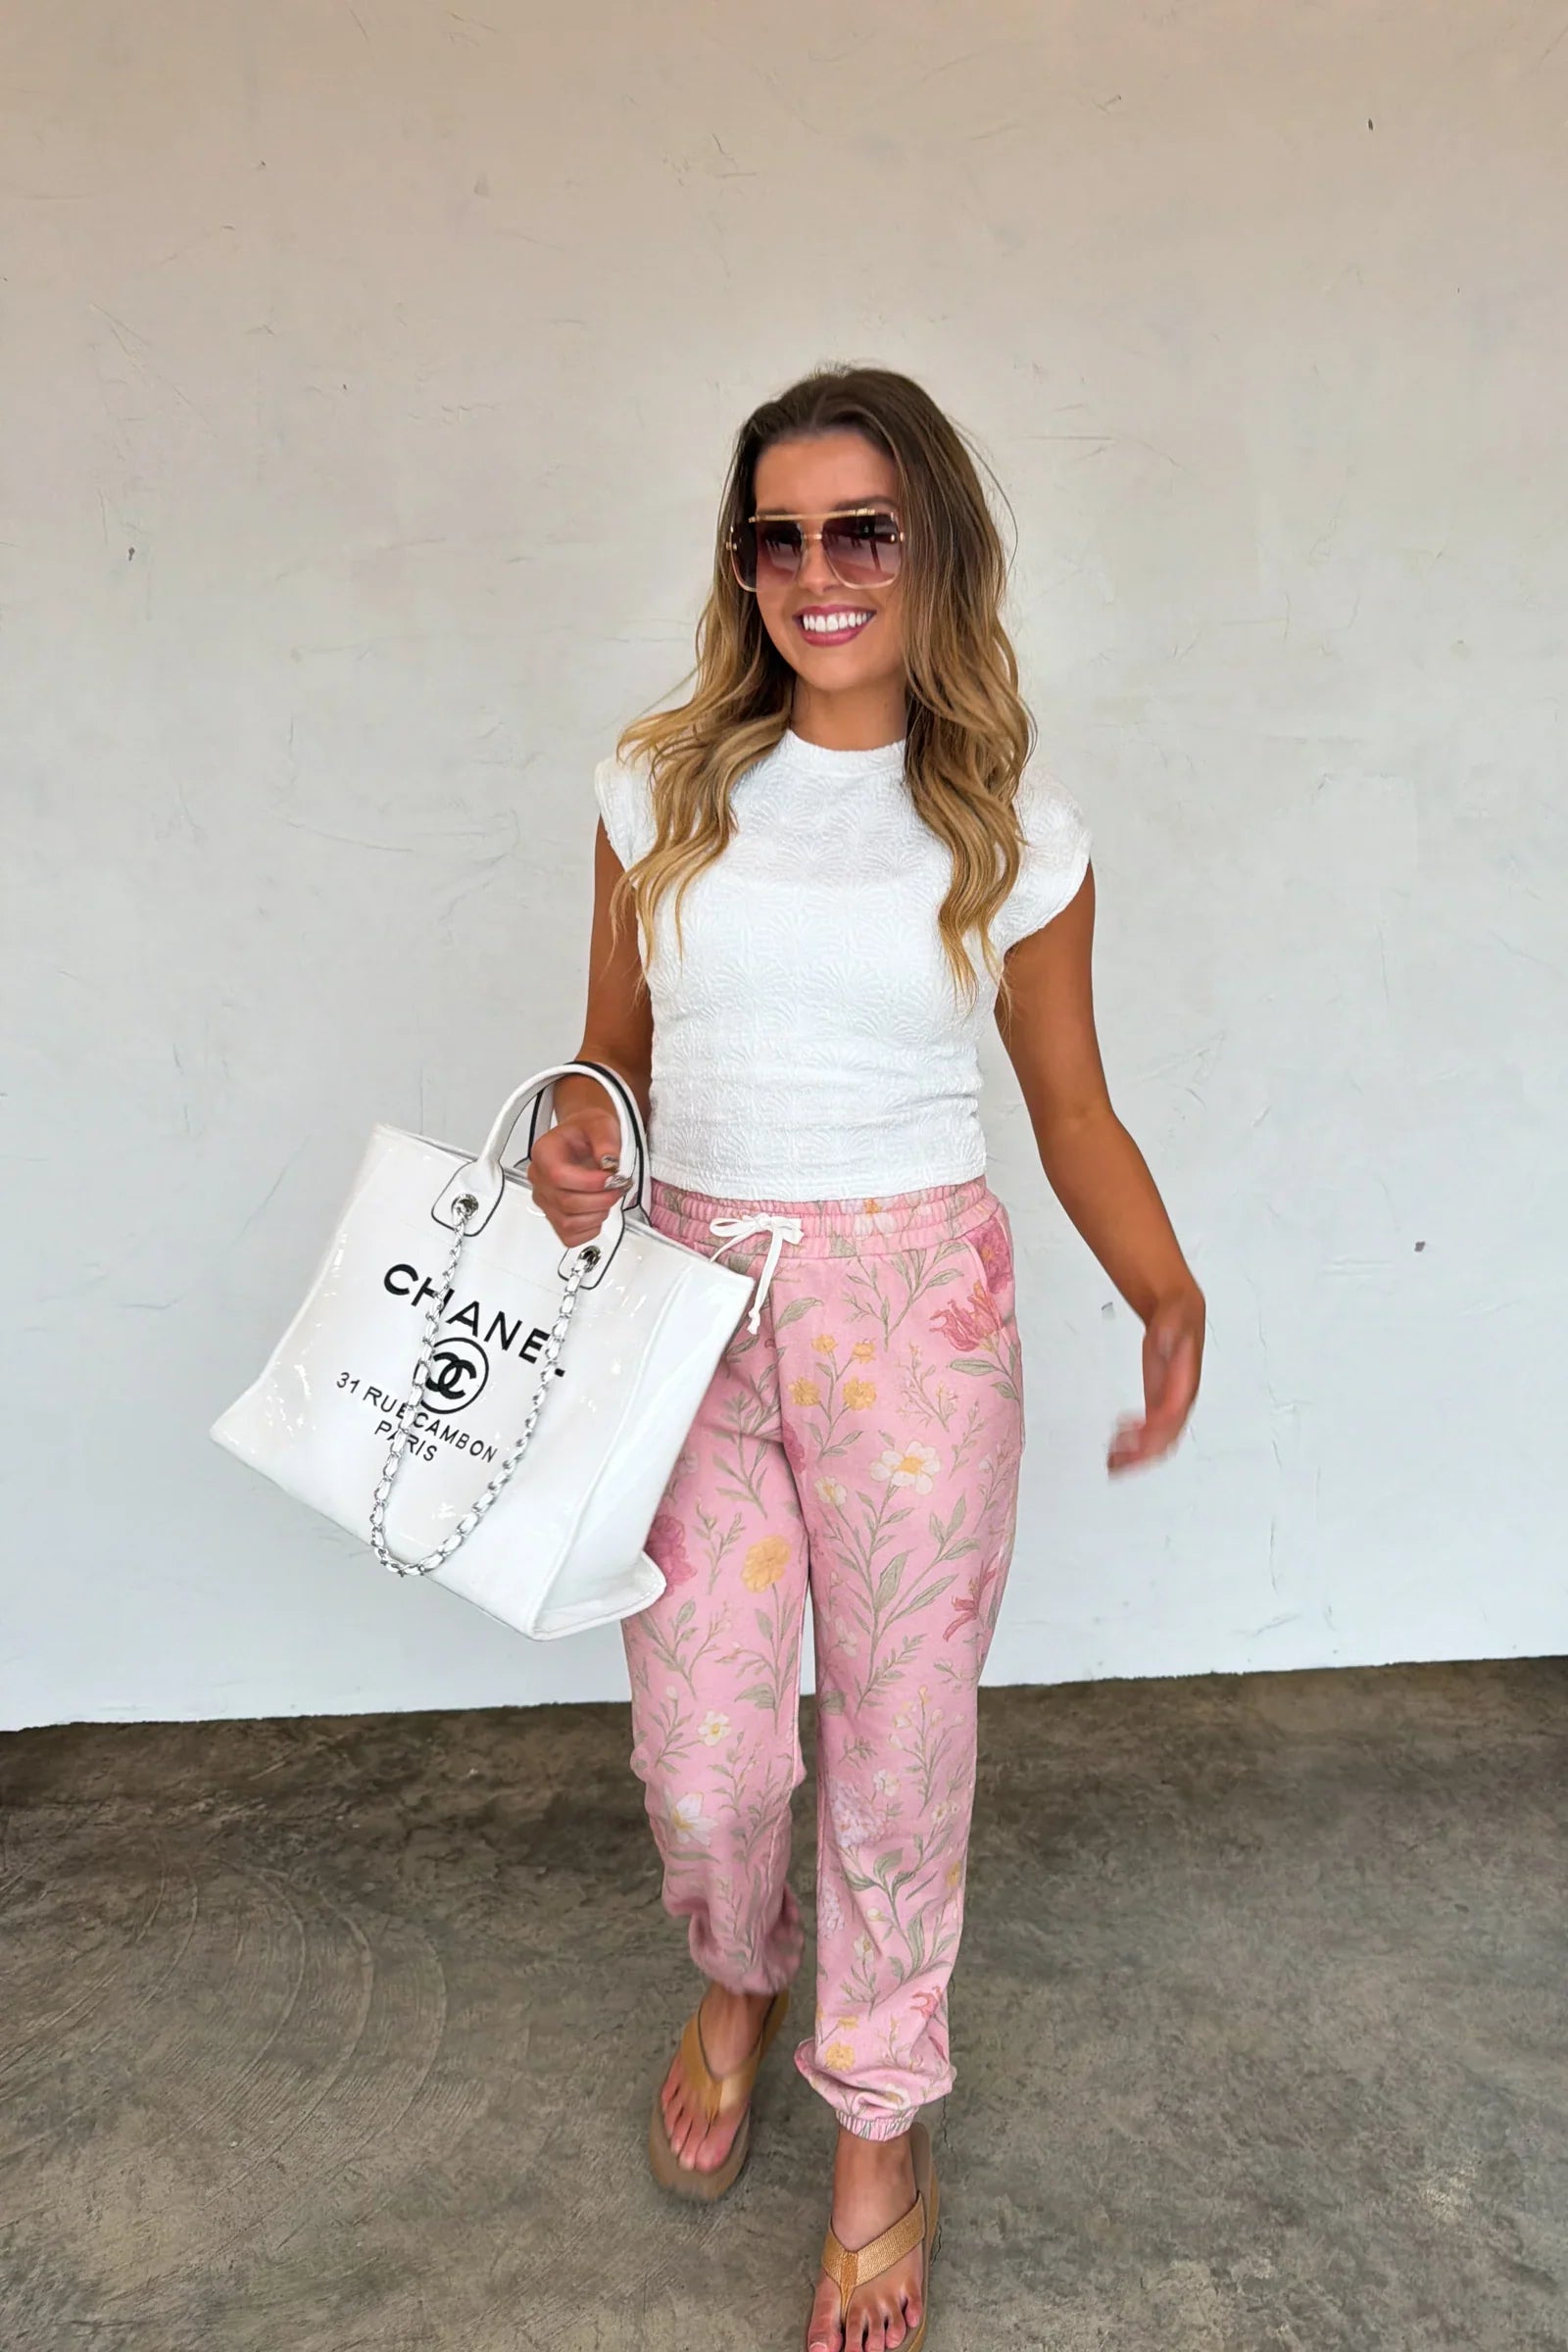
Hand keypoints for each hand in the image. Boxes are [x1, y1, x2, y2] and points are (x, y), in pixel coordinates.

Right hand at [524, 1104, 631, 1248]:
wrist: (584, 1139)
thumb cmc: (588, 1132)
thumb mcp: (601, 1125)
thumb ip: (606, 1141)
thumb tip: (609, 1163)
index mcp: (544, 1153)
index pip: (559, 1176)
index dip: (589, 1182)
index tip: (611, 1177)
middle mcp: (539, 1179)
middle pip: (566, 1203)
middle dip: (601, 1199)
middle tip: (618, 1187)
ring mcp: (545, 1201)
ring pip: (568, 1223)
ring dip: (597, 1214)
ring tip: (608, 1197)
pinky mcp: (554, 1217)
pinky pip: (569, 1236)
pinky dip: (590, 1229)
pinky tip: (598, 1211)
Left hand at [1107, 1284, 1204, 1473]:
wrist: (1180, 1314)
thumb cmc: (1178, 1318)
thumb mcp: (1174, 1317)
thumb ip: (1169, 1328)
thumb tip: (1162, 1337)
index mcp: (1185, 1383)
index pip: (1171, 1416)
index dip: (1153, 1433)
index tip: (1132, 1441)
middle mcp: (1180, 1399)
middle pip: (1166, 1438)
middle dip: (1143, 1454)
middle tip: (1117, 1462)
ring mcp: (1169, 1405)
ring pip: (1159, 1442)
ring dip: (1138, 1456)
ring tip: (1113, 1462)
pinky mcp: (1157, 1404)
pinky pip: (1150, 1432)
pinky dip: (1135, 1443)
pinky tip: (1117, 1444)